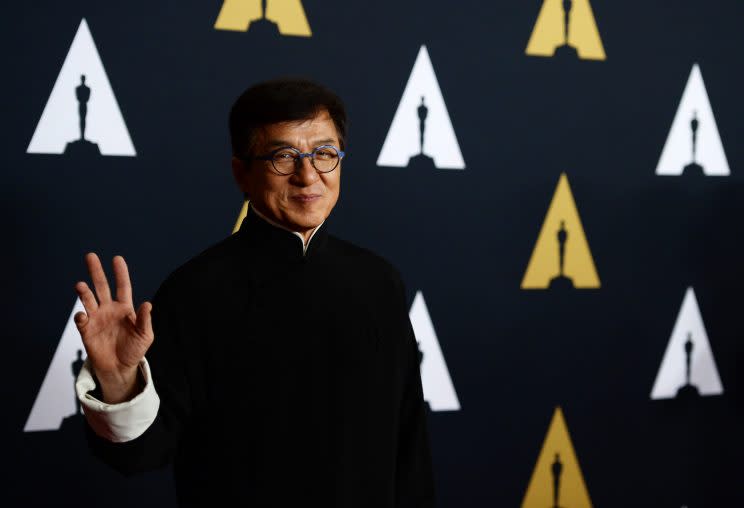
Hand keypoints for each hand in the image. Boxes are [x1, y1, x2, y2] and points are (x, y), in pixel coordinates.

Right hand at [74, 253, 153, 403]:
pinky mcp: (86, 330)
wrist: (119, 368)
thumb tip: (147, 304)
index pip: (122, 287)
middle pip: (101, 287)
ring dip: (84, 292)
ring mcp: (96, 318)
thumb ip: (145, 320)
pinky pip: (81, 319)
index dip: (120, 273)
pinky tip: (83, 316)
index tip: (117, 259)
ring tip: (80, 285)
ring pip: (88, 300)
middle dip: (96, 272)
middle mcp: (109, 309)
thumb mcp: (145, 335)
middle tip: (90, 256)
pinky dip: (80, 316)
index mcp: (124, 308)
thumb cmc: (135, 350)